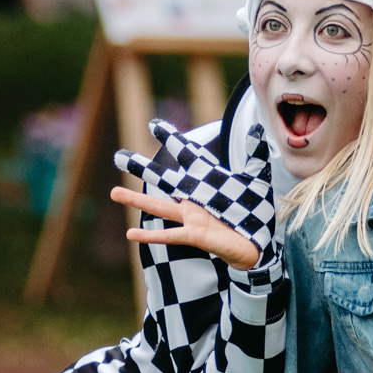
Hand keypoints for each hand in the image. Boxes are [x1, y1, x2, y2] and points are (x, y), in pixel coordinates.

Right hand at [110, 120, 274, 270]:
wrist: (256, 247)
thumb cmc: (253, 215)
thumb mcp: (258, 181)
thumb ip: (255, 155)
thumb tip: (258, 128)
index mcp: (206, 183)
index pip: (187, 156)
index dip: (173, 140)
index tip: (155, 126)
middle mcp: (194, 198)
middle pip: (165, 179)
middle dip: (143, 167)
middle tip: (120, 156)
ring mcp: (192, 217)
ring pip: (159, 206)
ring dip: (136, 199)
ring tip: (114, 193)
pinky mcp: (195, 235)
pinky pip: (169, 235)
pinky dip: (150, 235)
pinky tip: (130, 234)